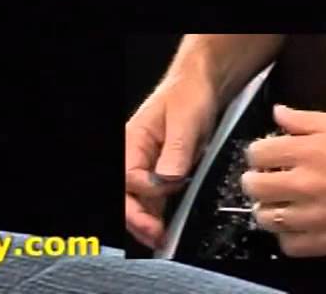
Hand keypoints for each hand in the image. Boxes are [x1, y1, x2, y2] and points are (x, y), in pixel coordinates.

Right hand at [124, 66, 220, 248]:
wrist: (201, 86)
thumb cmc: (189, 95)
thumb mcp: (186, 120)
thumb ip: (176, 151)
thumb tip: (168, 179)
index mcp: (132, 140)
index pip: (128, 175)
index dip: (148, 188)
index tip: (172, 187)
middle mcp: (133, 155)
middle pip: (124, 193)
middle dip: (136, 217)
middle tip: (155, 235)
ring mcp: (145, 165)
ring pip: (136, 200)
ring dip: (145, 221)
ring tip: (159, 240)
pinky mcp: (158, 173)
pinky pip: (151, 199)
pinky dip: (156, 215)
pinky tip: (164, 228)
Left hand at [242, 105, 325, 257]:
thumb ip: (306, 119)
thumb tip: (277, 112)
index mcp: (307, 152)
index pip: (256, 153)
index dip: (258, 153)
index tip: (265, 156)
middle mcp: (305, 184)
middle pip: (254, 186)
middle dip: (254, 181)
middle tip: (265, 180)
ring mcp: (315, 216)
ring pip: (266, 218)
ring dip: (266, 210)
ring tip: (277, 205)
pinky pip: (290, 246)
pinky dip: (287, 238)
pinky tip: (295, 227)